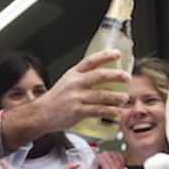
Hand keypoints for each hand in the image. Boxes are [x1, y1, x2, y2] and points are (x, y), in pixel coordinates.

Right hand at [1, 50, 130, 148]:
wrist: (41, 114)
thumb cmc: (54, 100)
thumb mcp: (66, 82)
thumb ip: (81, 79)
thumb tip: (101, 78)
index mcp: (73, 74)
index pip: (91, 60)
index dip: (105, 55)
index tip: (117, 54)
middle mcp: (75, 83)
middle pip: (100, 75)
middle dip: (117, 75)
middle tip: (127, 77)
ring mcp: (76, 97)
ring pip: (102, 94)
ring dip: (117, 96)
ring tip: (124, 97)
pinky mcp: (78, 111)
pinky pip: (98, 110)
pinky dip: (110, 111)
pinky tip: (116, 111)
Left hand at [96, 150, 125, 168]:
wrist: (102, 161)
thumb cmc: (97, 166)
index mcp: (99, 157)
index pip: (104, 163)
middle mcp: (106, 154)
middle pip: (112, 163)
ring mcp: (112, 153)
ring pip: (118, 162)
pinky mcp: (118, 154)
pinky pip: (122, 160)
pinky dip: (122, 166)